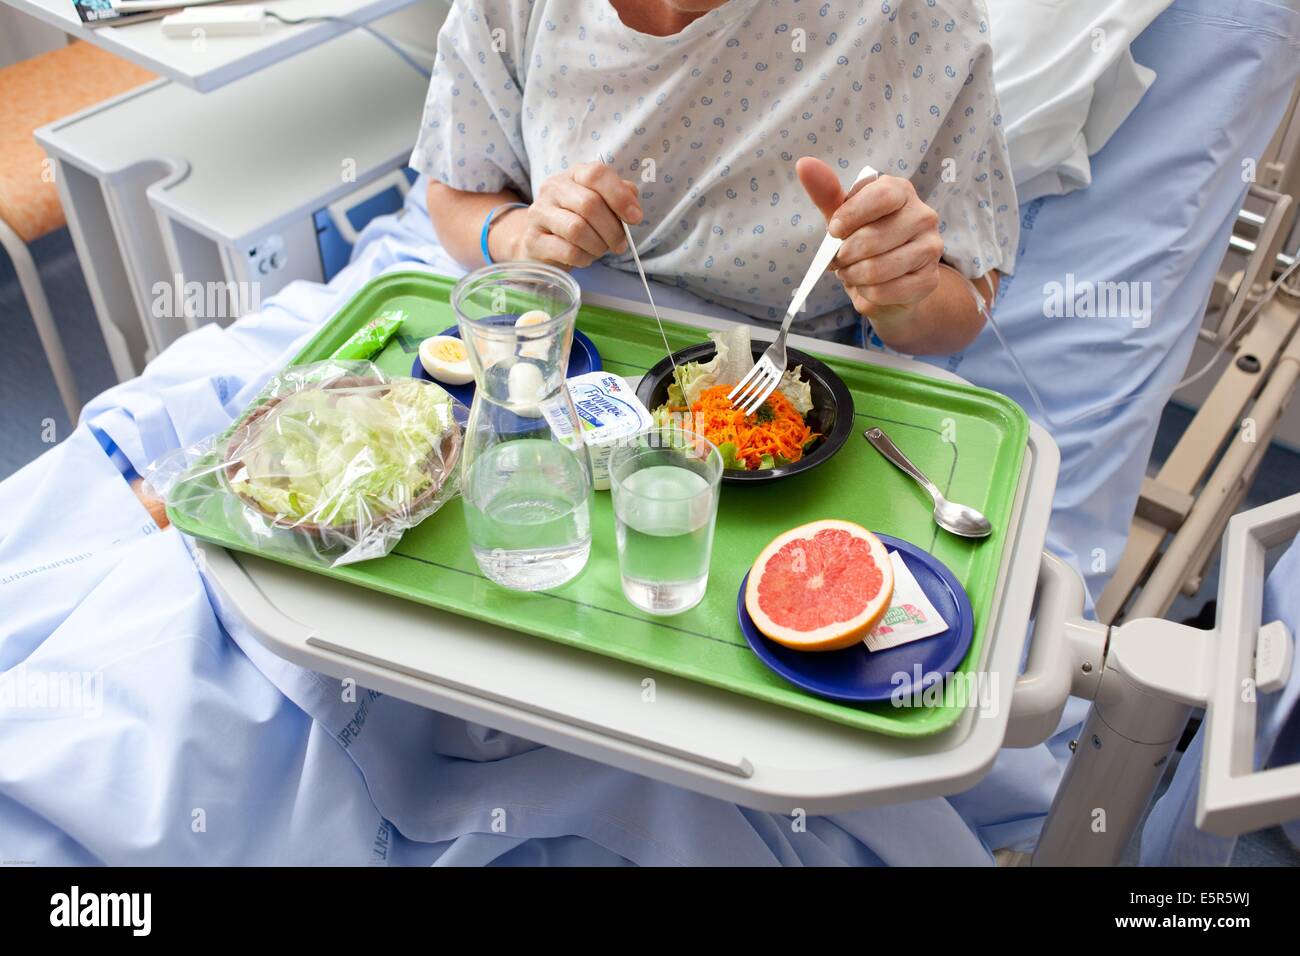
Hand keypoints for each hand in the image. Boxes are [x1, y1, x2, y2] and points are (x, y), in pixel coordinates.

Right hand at [492, 162, 641, 268]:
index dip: (620, 197)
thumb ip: (620, 196)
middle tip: (620, 244)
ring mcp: (540, 212)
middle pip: (590, 204)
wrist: (541, 242)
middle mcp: (553, 188)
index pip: (597, 174)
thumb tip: (632, 202)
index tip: (635, 218)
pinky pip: (567, 251)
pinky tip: (585, 257)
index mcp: (574, 174)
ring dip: (598, 245)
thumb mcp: (601, 204)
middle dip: (612, 229)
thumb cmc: (578, 220)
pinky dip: (584, 258)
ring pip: (577, 229)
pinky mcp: (533, 239)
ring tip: (601, 250)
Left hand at [796, 157, 943, 320]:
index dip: (852, 216)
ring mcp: (930, 248)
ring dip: (853, 276)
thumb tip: (805, 164)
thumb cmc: (864, 239)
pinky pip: (886, 291)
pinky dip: (867, 293)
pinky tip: (867, 286)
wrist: (890, 278)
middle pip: (874, 238)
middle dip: (845, 255)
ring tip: (851, 272)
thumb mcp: (843, 216)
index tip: (834, 231)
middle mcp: (923, 216)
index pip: (881, 197)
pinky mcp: (930, 279)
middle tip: (839, 260)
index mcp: (901, 192)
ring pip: (878, 269)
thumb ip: (827, 192)